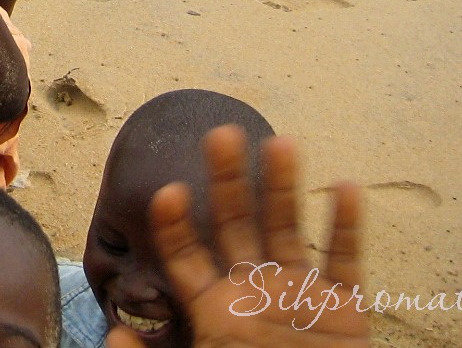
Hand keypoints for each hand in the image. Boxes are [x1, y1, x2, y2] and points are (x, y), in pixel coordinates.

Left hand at [105, 129, 367, 347]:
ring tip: (280, 143)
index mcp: (213, 308)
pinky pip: (346, 263)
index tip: (167, 193)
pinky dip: (347, 227)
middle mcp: (253, 290)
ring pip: (288, 228)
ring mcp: (299, 294)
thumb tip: (114, 339)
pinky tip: (347, 187)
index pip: (185, 256)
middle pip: (235, 224)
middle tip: (220, 133)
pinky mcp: (344, 311)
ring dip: (285, 186)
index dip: (175, 226)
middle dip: (228, 180)